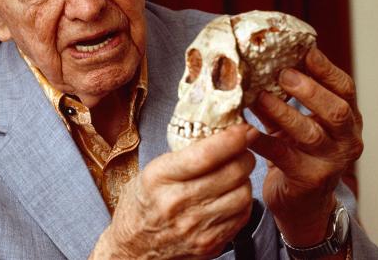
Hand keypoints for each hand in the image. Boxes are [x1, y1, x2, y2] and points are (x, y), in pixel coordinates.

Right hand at [90, 125, 254, 258]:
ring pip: (242, 195)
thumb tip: (220, 133)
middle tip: (242, 149)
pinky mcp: (209, 244)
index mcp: (158, 178)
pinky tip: (232, 195)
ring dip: (245, 179)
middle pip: (231, 173)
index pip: (205, 155)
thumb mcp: (151, 171)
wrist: (132, 250)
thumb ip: (183, 155)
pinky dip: (242, 201)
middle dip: (244, 155)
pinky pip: (241, 216)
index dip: (231, 139)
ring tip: (236, 173)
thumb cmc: (141, 205)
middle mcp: (176, 203)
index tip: (243, 129)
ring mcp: (195, 228)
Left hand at [246, 47, 363, 246]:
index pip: (345, 89)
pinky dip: (263, 140)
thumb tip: (258, 63)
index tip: (306, 51)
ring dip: (284, 112)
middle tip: (283, 74)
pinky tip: (247, 130)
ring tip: (261, 97)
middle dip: (309, 90)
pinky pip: (283, 156)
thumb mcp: (296, 121)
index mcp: (348, 119)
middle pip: (336, 110)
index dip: (326, 69)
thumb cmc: (297, 152)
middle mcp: (346, 140)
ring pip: (311, 133)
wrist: (301, 202)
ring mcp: (331, 162)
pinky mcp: (309, 180)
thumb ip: (284, 97)